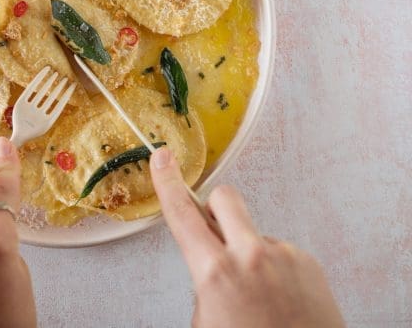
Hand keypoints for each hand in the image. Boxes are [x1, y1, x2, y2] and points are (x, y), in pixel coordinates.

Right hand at [149, 147, 344, 327]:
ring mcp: (283, 255)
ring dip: (247, 250)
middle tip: (211, 224)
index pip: (182, 213)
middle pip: (224, 197)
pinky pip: (278, 251)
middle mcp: (251, 256)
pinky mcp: (307, 262)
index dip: (167, 182)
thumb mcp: (204, 320)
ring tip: (257, 292)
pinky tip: (276, 296)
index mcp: (216, 271)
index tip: (162, 158)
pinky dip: (272, 268)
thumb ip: (204, 281)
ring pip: (252, 231)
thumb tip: (210, 261)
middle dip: (213, 205)